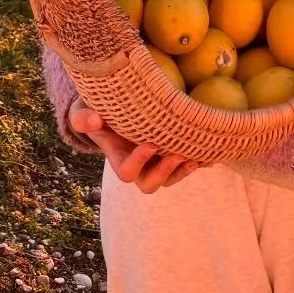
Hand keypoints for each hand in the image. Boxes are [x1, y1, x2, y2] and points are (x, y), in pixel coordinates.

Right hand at [67, 100, 200, 192]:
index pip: (127, 172)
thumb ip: (84, 117)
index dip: (138, 163)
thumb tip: (94, 120)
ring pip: (169, 179)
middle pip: (149, 184)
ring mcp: (155, 162)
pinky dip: (197, 162)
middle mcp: (138, 166)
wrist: (115, 108)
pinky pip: (184, 166)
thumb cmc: (98, 109)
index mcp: (118, 159)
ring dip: (181, 172)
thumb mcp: (85, 110)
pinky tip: (210, 154)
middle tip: (175, 155)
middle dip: (163, 173)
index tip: (149, 144)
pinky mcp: (170, 154)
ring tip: (194, 159)